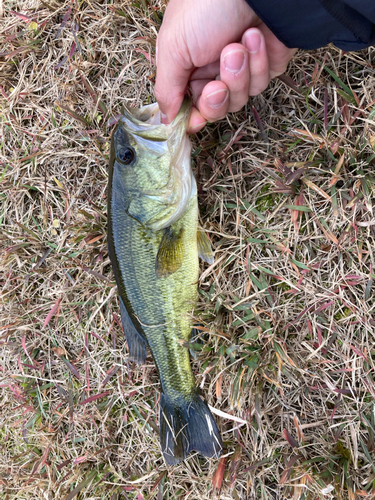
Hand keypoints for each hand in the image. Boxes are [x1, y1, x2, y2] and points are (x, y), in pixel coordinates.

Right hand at [154, 0, 297, 132]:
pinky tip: (255, 37)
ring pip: (239, 99)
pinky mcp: (266, 64)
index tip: (197, 119)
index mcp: (186, 66)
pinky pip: (261, 82)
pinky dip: (258, 62)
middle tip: (217, 84)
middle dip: (216, 100)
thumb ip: (166, 88)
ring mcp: (241, 68)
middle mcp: (212, 69)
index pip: (188, 106)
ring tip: (237, 46)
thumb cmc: (205, 6)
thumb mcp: (173, 47)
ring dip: (238, 75)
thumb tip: (165, 119)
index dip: (193, 117)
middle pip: (215, 109)